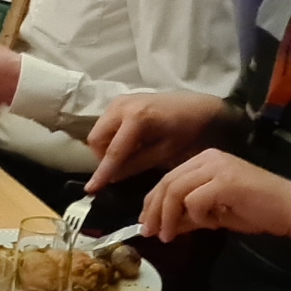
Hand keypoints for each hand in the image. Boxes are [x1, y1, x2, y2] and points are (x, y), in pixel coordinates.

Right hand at [87, 92, 228, 190]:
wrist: (200, 107)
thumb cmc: (188, 131)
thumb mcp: (165, 153)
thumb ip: (136, 164)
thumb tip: (112, 178)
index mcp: (137, 118)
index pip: (113, 151)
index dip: (102, 173)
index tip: (90, 190)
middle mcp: (122, 105)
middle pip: (96, 138)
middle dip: (103, 157)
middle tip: (122, 168)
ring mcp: (119, 100)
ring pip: (98, 131)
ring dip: (106, 146)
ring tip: (129, 154)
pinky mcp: (120, 100)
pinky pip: (105, 123)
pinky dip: (111, 136)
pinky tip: (131, 142)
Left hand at [139, 148, 290, 242]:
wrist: (290, 209)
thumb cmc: (258, 210)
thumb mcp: (216, 213)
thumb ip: (191, 215)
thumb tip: (167, 226)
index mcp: (206, 160)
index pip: (168, 178)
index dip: (152, 202)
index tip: (145, 223)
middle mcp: (209, 158)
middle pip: (167, 182)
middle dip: (154, 210)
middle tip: (149, 232)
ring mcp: (218, 167)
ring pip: (176, 190)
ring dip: (168, 217)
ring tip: (167, 236)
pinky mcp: (226, 181)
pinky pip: (195, 200)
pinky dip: (196, 216)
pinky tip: (209, 224)